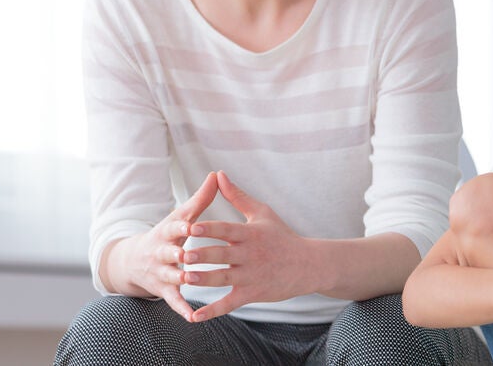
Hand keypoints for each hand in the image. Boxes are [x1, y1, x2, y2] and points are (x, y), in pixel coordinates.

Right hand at [110, 172, 218, 320]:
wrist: (133, 260)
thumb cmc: (168, 234)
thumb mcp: (180, 216)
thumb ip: (200, 199)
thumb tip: (217, 174)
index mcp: (167, 232)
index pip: (174, 227)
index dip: (182, 226)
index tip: (191, 225)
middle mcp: (161, 252)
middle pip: (168, 252)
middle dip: (176, 253)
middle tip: (187, 255)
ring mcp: (161, 272)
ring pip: (170, 276)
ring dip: (179, 278)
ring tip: (191, 280)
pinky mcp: (164, 290)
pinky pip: (173, 300)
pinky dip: (182, 308)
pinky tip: (193, 317)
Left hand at [183, 171, 314, 322]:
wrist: (309, 265)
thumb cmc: (283, 236)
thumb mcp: (262, 213)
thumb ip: (237, 196)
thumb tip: (218, 175)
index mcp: (251, 234)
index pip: (227, 230)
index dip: (210, 229)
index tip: (192, 227)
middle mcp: (250, 255)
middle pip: (223, 254)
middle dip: (203, 255)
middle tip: (183, 254)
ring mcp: (251, 276)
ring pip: (224, 278)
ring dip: (205, 279)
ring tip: (185, 279)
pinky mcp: (252, 293)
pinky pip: (230, 303)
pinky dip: (212, 311)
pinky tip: (194, 317)